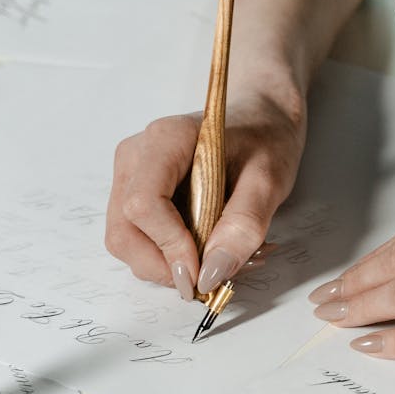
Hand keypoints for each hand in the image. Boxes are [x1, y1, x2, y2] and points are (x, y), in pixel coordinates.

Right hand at [106, 93, 306, 298]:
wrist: (260, 115)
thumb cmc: (265, 136)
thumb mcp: (270, 178)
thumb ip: (244, 225)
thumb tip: (213, 273)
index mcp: (165, 140)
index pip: (143, 203)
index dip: (169, 246)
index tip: (203, 273)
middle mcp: (135, 156)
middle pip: (124, 231)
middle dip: (164, 266)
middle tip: (210, 277)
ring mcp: (129, 175)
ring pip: (126, 241)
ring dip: (166, 265)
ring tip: (213, 261)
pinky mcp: (134, 194)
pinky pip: (137, 238)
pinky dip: (166, 257)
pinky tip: (201, 250)